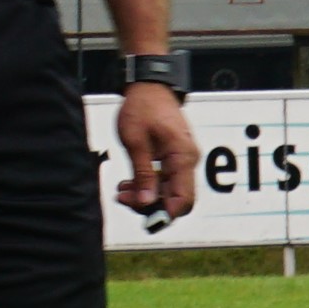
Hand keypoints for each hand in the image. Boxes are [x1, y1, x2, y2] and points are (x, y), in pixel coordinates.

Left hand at [114, 82, 200, 224]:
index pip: (184, 199)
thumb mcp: (136, 142)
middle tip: (122, 198)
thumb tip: (147, 203)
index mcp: (182, 157)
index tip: (143, 219)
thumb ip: (143, 174)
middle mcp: (187, 161)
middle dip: (149, 204)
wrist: (150, 87)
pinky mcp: (174, 158)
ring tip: (121, 189)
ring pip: (168, 191)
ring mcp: (182, 160)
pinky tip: (129, 182)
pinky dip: (148, 185)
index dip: (166, 214)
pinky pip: (165, 180)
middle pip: (175, 198)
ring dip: (145, 195)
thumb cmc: (143, 109)